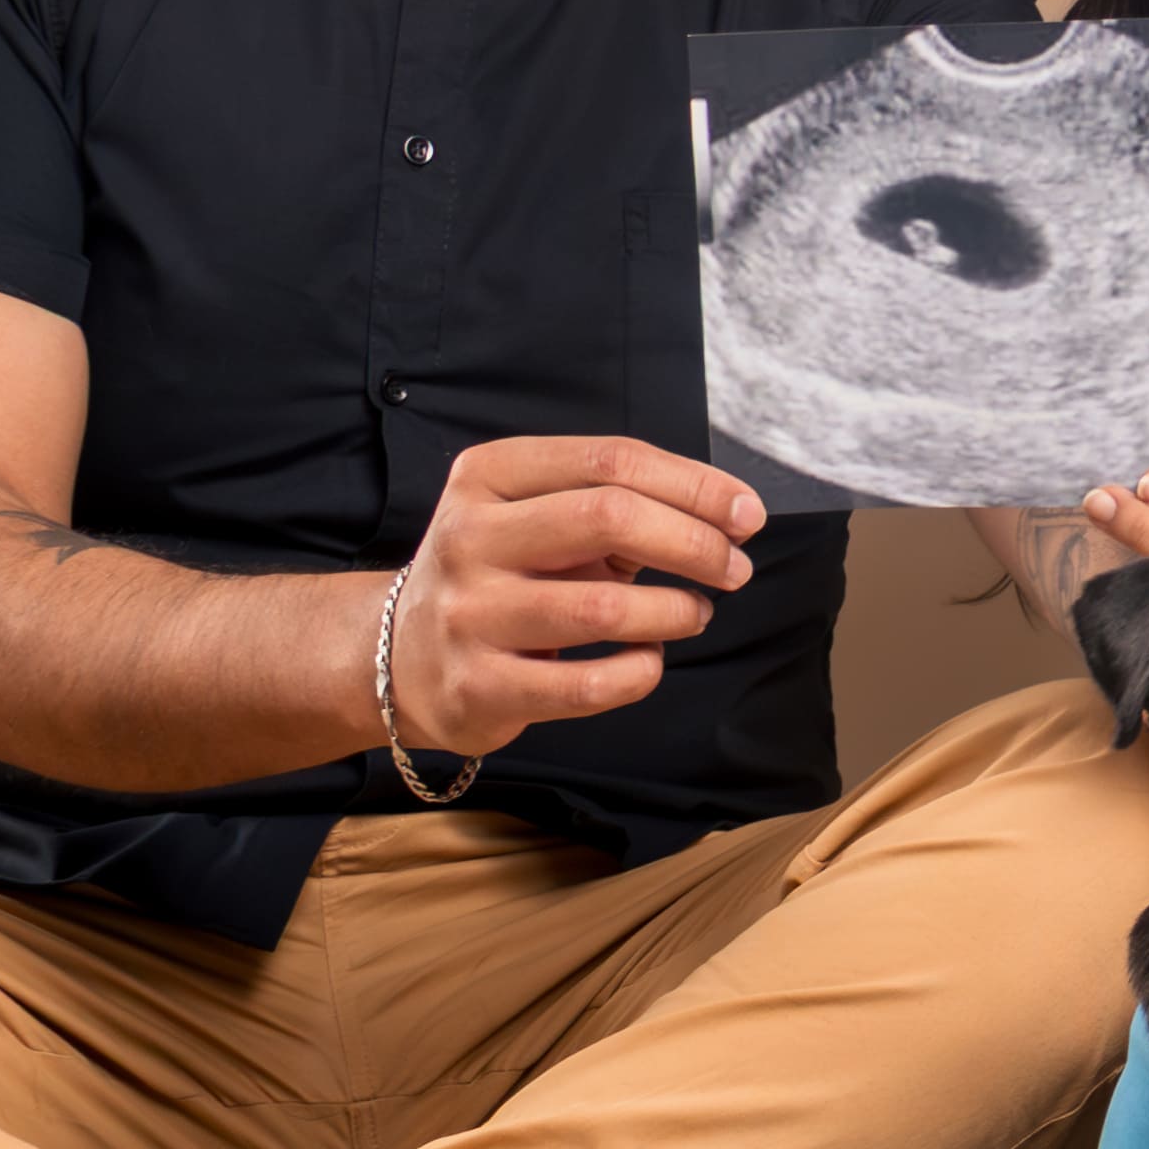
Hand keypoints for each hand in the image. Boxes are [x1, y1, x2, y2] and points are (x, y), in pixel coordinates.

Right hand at [384, 437, 761, 758]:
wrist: (402, 655)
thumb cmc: (500, 575)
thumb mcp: (536, 516)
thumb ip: (617, 504)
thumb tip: (730, 516)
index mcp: (489, 475)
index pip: (611, 461)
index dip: (694, 486)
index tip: (747, 514)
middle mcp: (470, 537)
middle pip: (609, 517)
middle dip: (695, 542)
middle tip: (735, 568)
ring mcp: (469, 615)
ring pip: (604, 606)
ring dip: (675, 610)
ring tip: (696, 613)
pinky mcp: (479, 688)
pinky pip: (588, 684)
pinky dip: (641, 672)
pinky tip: (650, 660)